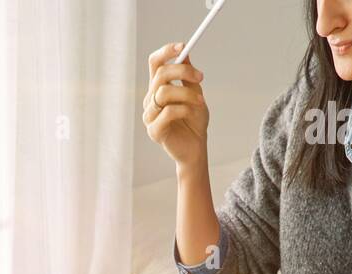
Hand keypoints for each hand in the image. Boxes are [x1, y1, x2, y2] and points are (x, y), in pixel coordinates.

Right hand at [143, 42, 208, 170]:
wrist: (196, 149)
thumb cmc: (194, 122)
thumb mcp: (195, 93)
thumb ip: (188, 76)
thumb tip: (186, 52)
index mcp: (157, 88)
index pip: (155, 63)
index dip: (166, 52)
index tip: (183, 46)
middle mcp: (150, 100)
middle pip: (160, 75)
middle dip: (183, 71)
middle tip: (201, 76)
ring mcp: (149, 116)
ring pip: (164, 92)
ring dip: (187, 93)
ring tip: (201, 101)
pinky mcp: (154, 131)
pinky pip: (168, 112)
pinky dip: (184, 109)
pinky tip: (193, 113)